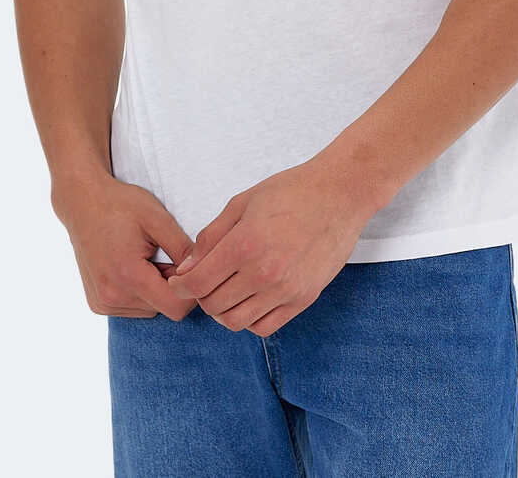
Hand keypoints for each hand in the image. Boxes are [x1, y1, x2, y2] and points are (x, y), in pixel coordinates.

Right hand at [51, 169, 198, 321]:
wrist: (82, 202)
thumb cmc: (121, 205)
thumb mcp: (157, 218)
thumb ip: (183, 248)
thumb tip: (204, 271)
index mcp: (128, 276)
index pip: (176, 308)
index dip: (189, 288)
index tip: (185, 263)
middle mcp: (112, 296)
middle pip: (163, 308)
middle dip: (171, 284)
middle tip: (162, 252)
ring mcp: (102, 303)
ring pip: (149, 309)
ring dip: (155, 288)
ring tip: (144, 257)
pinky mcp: (97, 304)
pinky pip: (132, 307)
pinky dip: (139, 291)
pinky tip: (130, 265)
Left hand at [166, 160, 374, 335]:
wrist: (339, 194)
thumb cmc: (290, 191)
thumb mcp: (242, 202)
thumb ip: (211, 236)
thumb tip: (187, 268)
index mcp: (245, 244)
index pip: (198, 283)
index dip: (181, 286)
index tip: (179, 281)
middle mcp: (264, 273)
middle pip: (214, 306)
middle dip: (200, 296)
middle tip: (202, 281)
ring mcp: (286, 289)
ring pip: (237, 322)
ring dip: (222, 311)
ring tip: (225, 291)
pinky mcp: (304, 299)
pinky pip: (265, 327)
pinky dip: (249, 320)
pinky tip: (248, 299)